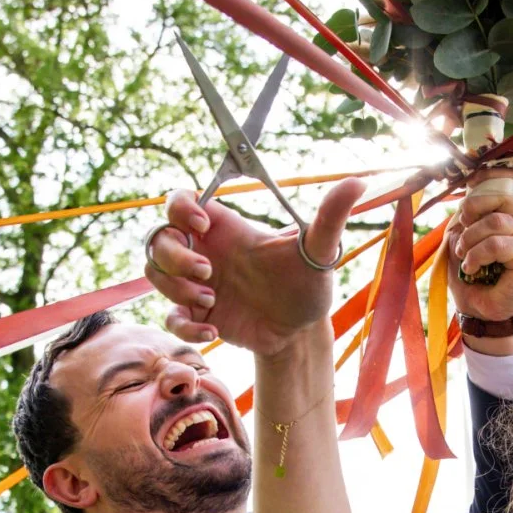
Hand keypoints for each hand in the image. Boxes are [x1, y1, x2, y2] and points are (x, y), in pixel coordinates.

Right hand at [148, 179, 366, 357]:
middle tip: (210, 274)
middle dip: (175, 257)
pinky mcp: (196, 315)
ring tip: (214, 300)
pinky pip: (169, 317)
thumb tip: (357, 182)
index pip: (180, 202)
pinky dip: (185, 325)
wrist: (302, 330)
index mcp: (225, 229)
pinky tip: (213, 330)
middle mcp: (204, 252)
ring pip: (154, 274)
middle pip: (158, 240)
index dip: (179, 208)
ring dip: (176, 288)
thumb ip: (329, 217)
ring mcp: (195, 284)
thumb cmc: (308, 283)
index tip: (203, 225)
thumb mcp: (319, 251)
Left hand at [446, 174, 512, 323]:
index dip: (476, 203)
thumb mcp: (460, 245)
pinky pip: (498, 245)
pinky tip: (473, 269)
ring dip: (471, 241)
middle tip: (461, 247)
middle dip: (471, 224)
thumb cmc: (472, 278)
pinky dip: (478, 255)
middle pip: (499, 203)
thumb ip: (464, 224)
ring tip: (466, 260)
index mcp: (512, 217)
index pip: (499, 192)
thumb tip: (462, 211)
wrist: (480, 311)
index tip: (463, 222)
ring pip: (496, 223)